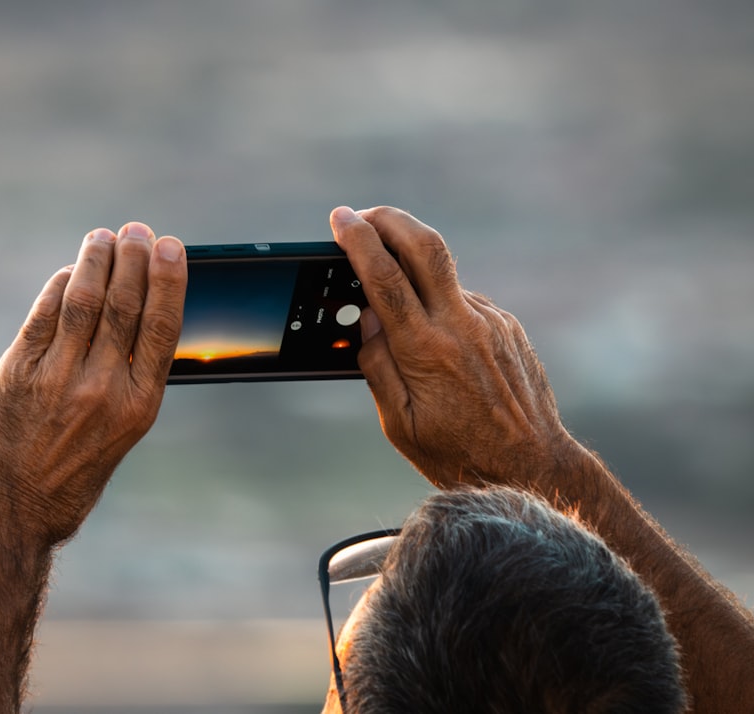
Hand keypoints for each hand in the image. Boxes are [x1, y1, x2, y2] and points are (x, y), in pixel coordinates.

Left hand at [0, 222, 186, 545]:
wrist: (7, 515)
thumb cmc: (68, 482)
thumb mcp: (116, 439)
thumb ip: (127, 385)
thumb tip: (137, 328)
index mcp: (137, 407)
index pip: (162, 327)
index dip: (168, 280)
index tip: (170, 247)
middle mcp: (102, 388)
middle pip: (125, 305)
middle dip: (133, 259)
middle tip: (136, 230)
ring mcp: (58, 378)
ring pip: (84, 301)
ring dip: (95, 262)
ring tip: (102, 237)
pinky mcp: (17, 372)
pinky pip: (43, 316)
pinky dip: (59, 287)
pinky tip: (68, 272)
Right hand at [330, 206, 574, 490]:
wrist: (532, 466)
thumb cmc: (457, 454)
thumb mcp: (399, 424)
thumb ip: (377, 366)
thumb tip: (367, 318)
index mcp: (426, 352)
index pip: (385, 279)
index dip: (359, 241)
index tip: (340, 218)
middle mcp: (462, 326)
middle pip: (426, 246)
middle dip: (390, 219)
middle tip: (364, 214)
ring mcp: (491, 321)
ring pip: (444, 276)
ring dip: (413, 270)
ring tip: (394, 296)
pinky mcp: (508, 325)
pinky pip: (463, 301)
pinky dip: (439, 304)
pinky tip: (434, 337)